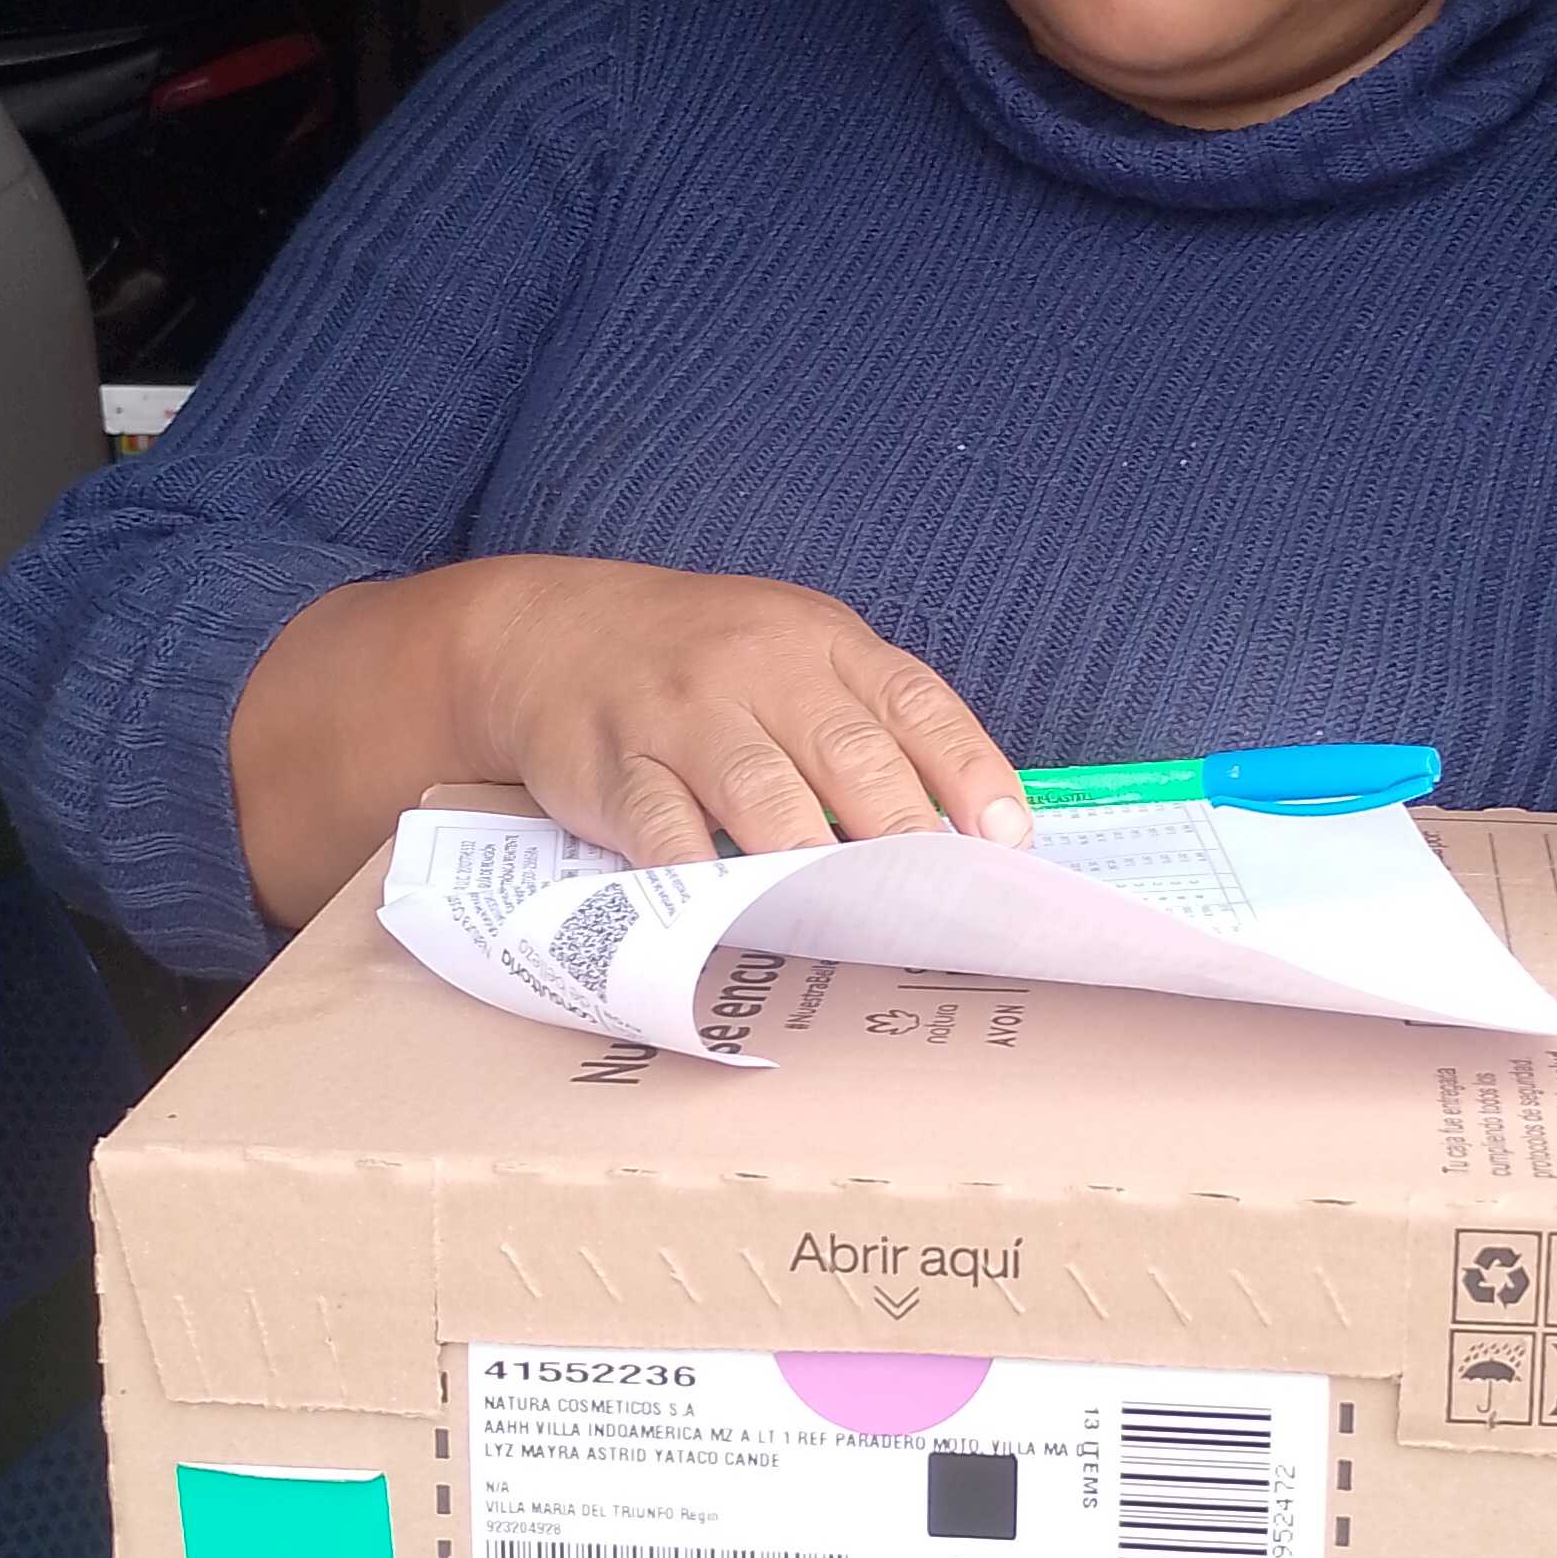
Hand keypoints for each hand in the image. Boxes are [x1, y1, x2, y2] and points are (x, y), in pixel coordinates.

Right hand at [457, 556, 1028, 864]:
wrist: (549, 634)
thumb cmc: (699, 661)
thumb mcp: (792, 653)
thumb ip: (867, 719)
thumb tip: (966, 824)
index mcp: (820, 641)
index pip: (914, 703)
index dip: (970, 773)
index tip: (1008, 841)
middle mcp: (757, 667)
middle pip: (850, 756)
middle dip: (904, 837)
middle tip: (942, 904)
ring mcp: (683, 714)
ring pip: (766, 797)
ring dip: (818, 867)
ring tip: (862, 923)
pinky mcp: (616, 765)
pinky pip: (667, 831)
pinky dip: (707, 880)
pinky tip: (740, 915)